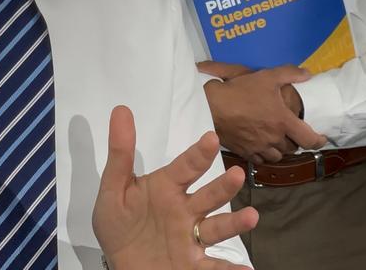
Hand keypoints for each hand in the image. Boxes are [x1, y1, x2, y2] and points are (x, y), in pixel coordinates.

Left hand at [93, 106, 257, 269]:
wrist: (122, 266)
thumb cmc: (120, 225)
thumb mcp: (114, 190)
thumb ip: (120, 153)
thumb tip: (121, 110)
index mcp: (167, 188)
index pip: (186, 167)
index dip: (198, 153)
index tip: (211, 138)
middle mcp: (185, 211)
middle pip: (207, 196)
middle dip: (222, 187)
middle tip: (236, 175)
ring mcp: (191, 239)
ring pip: (216, 228)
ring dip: (234, 223)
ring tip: (251, 217)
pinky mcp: (193, 265)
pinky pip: (214, 267)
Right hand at [198, 62, 325, 162]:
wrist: (212, 106)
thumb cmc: (241, 90)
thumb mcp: (267, 76)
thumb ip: (290, 74)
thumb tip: (309, 74)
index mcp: (283, 122)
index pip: (309, 139)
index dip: (319, 141)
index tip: (321, 139)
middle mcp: (274, 138)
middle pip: (292, 148)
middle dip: (295, 142)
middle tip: (292, 133)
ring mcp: (259, 147)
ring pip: (277, 156)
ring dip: (280, 149)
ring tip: (277, 140)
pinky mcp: (245, 152)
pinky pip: (260, 160)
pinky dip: (264, 154)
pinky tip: (261, 146)